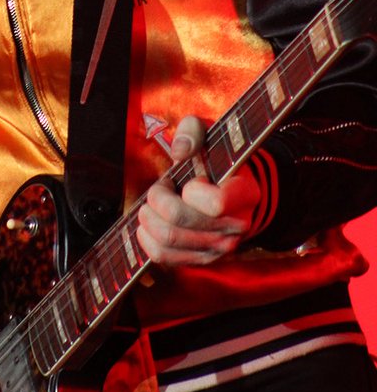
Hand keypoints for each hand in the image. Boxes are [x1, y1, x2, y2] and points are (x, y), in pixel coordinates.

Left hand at [137, 115, 260, 266]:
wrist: (232, 192)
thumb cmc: (218, 162)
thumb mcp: (211, 135)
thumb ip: (194, 131)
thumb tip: (181, 151)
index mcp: (244, 195)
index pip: (215, 204)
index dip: (192, 190)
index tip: (190, 180)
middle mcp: (235, 227)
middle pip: (181, 222)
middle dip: (159, 199)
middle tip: (159, 188)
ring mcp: (219, 248)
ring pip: (168, 240)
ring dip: (150, 217)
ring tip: (154, 203)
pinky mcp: (200, 260)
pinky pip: (163, 257)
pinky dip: (147, 238)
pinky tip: (149, 223)